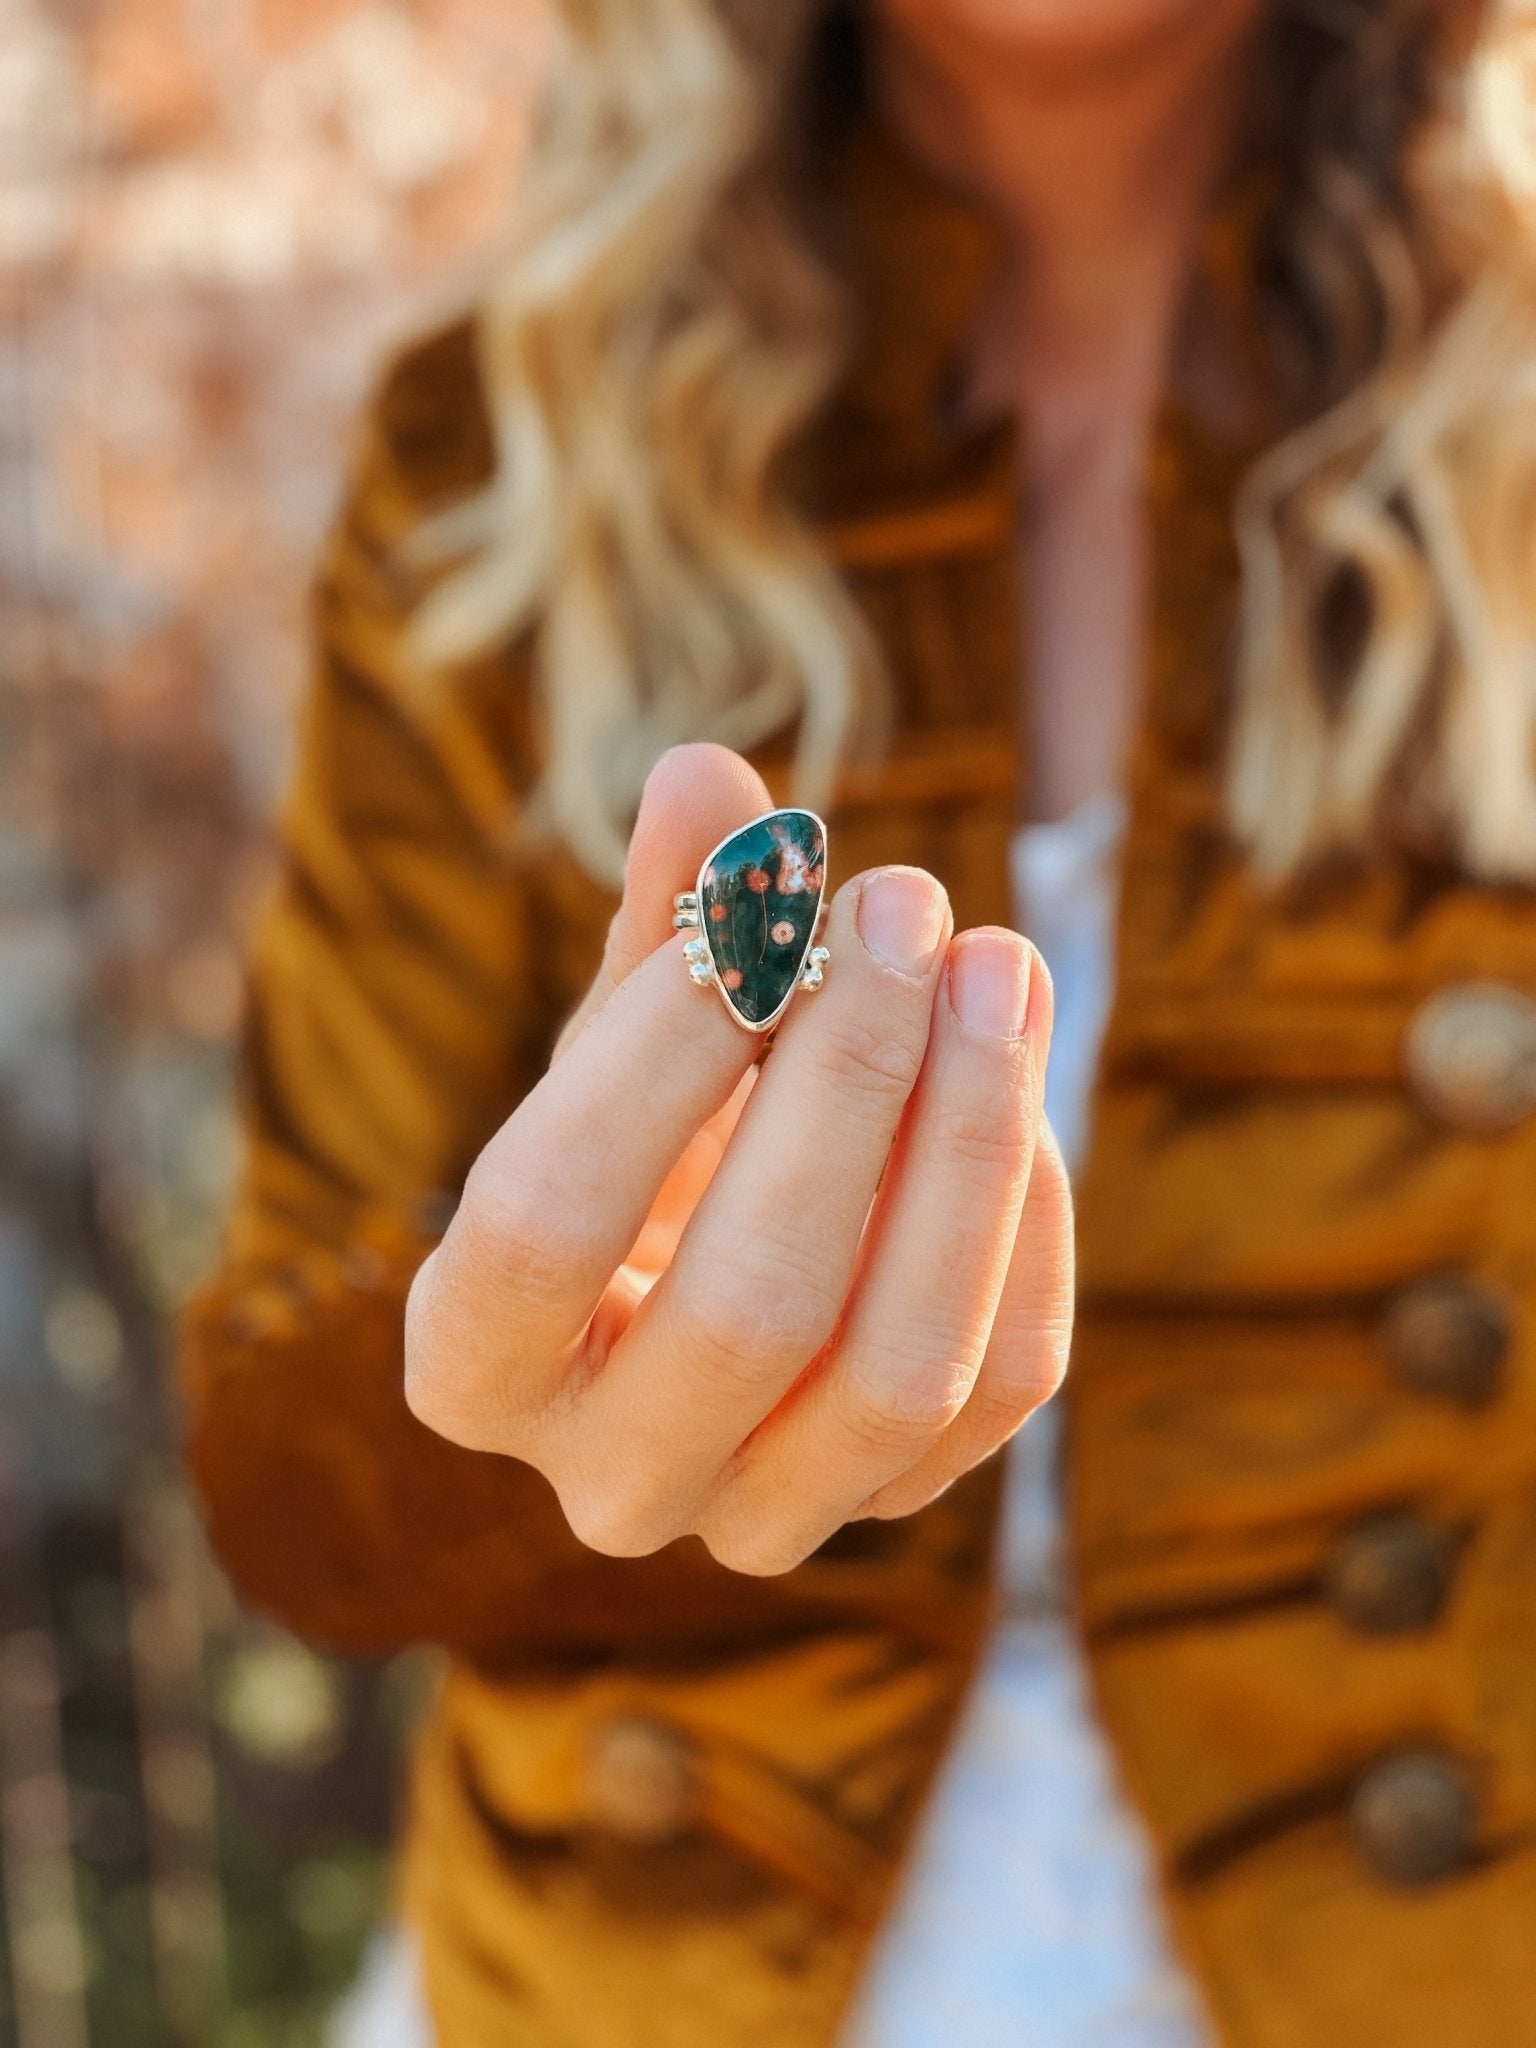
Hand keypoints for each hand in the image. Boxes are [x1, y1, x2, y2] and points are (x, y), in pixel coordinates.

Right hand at [405, 743, 1073, 1574]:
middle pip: (751, 1308)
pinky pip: (997, 1385)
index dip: (653, 1050)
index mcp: (471, 1363)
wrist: (693, 1297)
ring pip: (898, 1369)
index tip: (758, 901)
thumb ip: (659, 925)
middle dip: (847, 1081)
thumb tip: (706, 774)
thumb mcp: (623, 1039)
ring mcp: (760, 1518)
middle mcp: (607, 1481)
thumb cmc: (637, 1145)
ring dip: (969, 1144)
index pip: (541, 1226)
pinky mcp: (896, 1505)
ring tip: (996, 958)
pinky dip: (1026, 1216)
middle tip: (902, 902)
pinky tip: (1018, 1067)